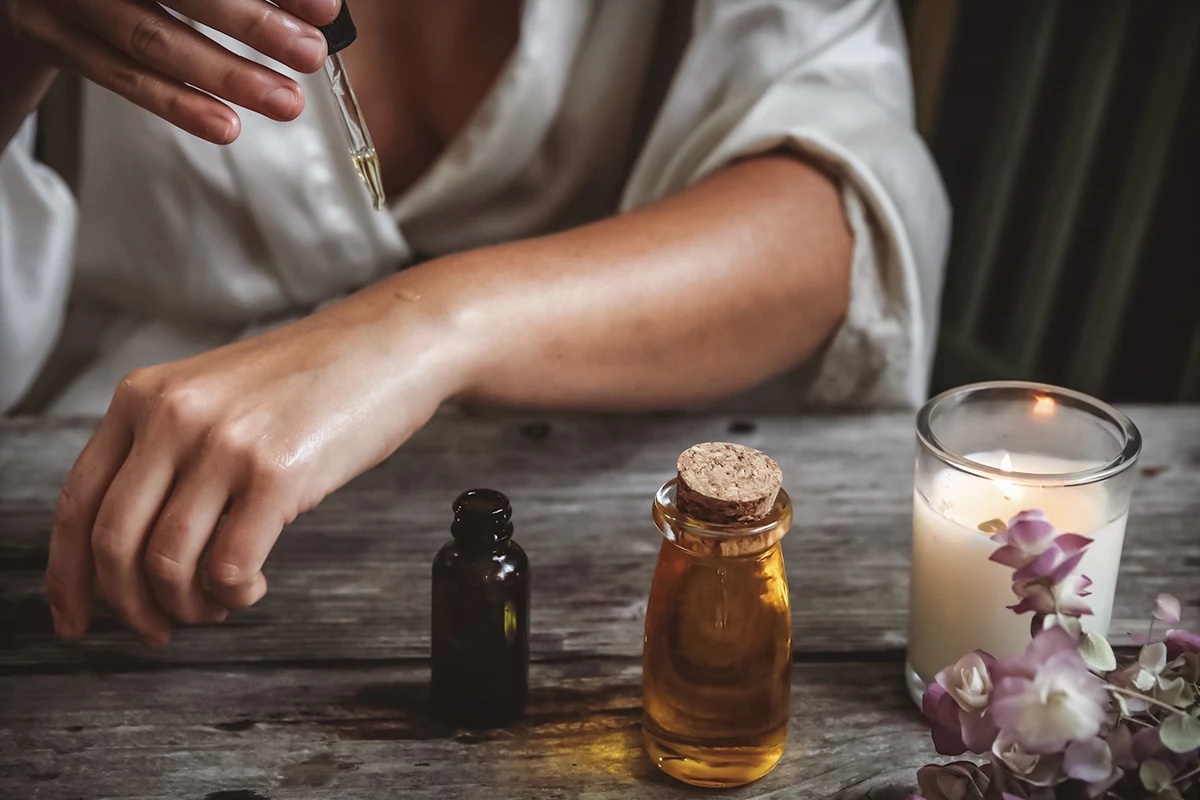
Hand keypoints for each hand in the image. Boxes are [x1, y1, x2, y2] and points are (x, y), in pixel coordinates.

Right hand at [2, 0, 340, 143]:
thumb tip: (316, 7)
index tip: (325, 8)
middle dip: (254, 24)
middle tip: (311, 54)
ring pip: (152, 39)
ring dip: (226, 75)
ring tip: (285, 102)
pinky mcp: (52, 37)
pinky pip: (120, 78)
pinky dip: (177, 104)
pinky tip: (225, 124)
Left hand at [45, 286, 464, 644]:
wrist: (391, 343)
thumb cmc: (313, 378)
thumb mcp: (215, 396)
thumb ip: (168, 450)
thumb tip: (138, 551)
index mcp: (143, 396)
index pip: (76, 503)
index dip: (68, 577)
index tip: (75, 618)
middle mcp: (172, 416)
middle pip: (112, 543)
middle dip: (128, 607)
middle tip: (159, 629)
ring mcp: (223, 444)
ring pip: (165, 563)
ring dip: (187, 606)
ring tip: (219, 604)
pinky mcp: (276, 474)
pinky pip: (227, 566)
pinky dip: (233, 594)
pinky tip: (253, 584)